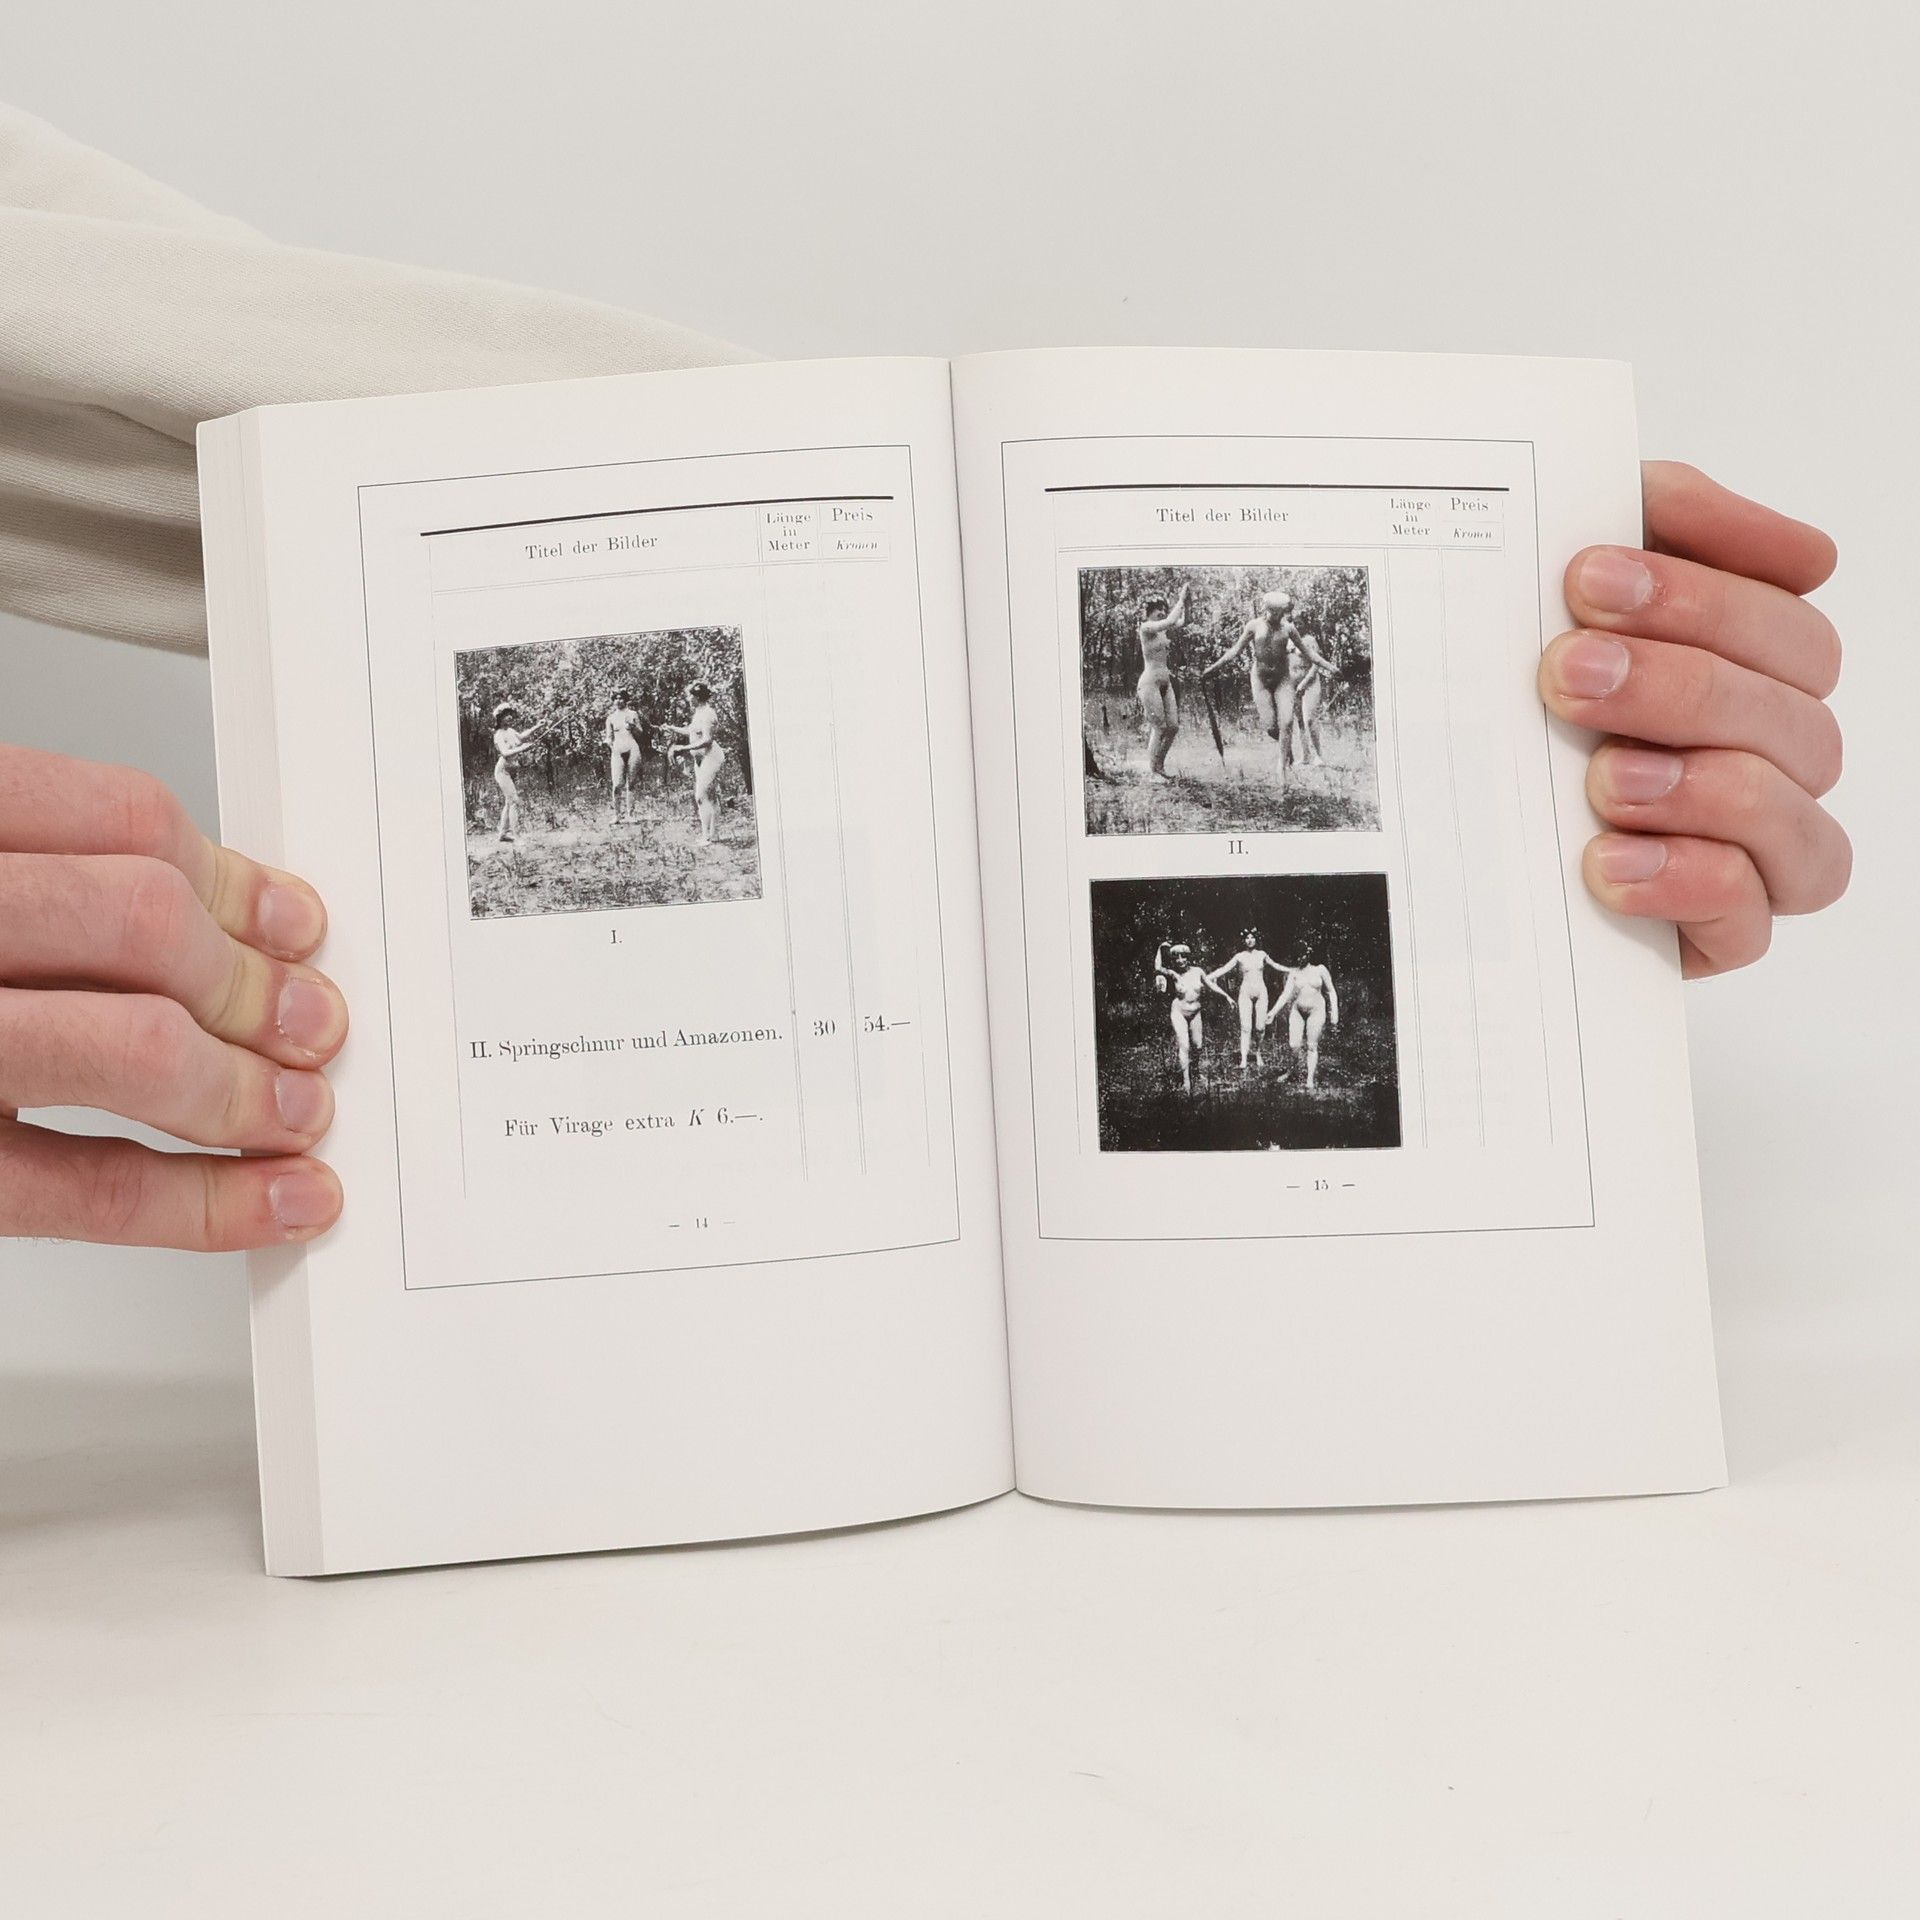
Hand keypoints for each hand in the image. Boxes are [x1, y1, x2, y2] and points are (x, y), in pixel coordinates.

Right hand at [0, 746, 345, 1248]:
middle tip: (313, 1025)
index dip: (233, 877)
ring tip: (299, 1109)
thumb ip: (30, 875)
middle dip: (252, 983)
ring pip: (128, 1046)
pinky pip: (80, 1188)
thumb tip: (208, 919)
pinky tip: (272, 1201)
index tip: (293, 924)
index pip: (117, 817)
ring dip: (244, 1086)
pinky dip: (202, 1201)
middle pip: (140, 924)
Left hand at [1539, 462, 1847, 976]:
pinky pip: (1750, 920)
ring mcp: (1752, 848)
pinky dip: (1688, 884)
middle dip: (1679, 683)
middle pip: (1793, 712)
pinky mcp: (1713, 932)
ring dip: (1698, 787)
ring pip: (1791, 815)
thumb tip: (1726, 518)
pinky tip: (1608, 862)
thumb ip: (1653, 518)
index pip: (1784, 619)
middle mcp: (1769, 754)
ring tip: (1601, 778)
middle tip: (1567, 675)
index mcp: (1751, 666)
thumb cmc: (1517, 695)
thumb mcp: (1561, 584)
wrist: (1442, 833)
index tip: (1589, 580)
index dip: (1701, 594)